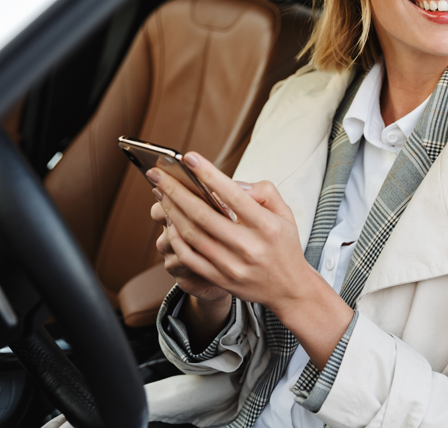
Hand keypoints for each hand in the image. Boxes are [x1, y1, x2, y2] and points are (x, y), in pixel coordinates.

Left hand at [149, 152, 353, 368]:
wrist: (289, 289)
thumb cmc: (284, 246)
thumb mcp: (285, 213)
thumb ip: (263, 192)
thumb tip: (232, 184)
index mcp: (266, 225)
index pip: (232, 195)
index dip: (208, 174)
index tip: (189, 158)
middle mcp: (249, 246)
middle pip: (203, 214)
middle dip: (176, 191)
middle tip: (157, 174)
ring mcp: (232, 265)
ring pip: (192, 234)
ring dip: (171, 211)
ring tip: (160, 193)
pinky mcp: (220, 279)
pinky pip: (190, 258)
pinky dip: (176, 238)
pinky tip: (168, 222)